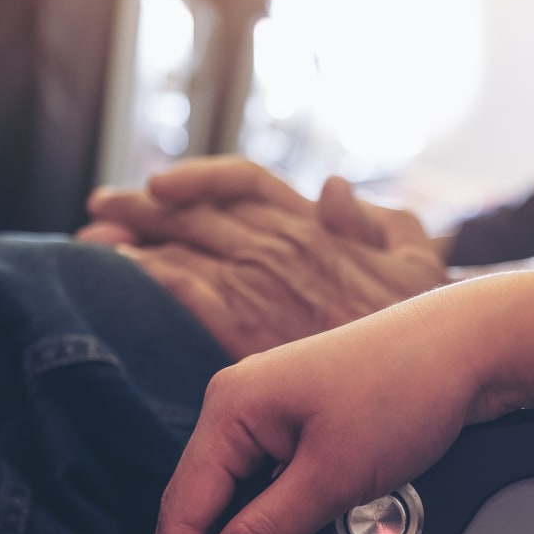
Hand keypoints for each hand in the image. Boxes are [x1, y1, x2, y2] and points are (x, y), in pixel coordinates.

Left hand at [80, 163, 448, 356]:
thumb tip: (333, 188)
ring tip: (95, 240)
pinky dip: (149, 280)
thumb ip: (375, 219)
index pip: (246, 182)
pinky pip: (185, 292)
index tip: (162, 182)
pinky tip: (123, 280)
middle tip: (102, 208)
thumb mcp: (417, 253)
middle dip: (143, 206)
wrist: (439, 357)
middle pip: (197, 211)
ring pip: (182, 246)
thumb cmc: (429, 312)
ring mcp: (265, 284)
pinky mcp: (251, 327)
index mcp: (317, 223)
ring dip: (132, 240)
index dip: (201, 176)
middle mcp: (284, 244)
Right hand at [139, 285, 515, 533]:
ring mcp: (280, 411)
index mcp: (233, 406)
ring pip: (240, 495)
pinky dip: (270, 521)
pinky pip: (272, 482)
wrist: (476, 345)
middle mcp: (247, 403)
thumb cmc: (408, 387)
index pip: (183, 510)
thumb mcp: (333, 477)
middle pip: (201, 503)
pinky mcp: (313, 421)